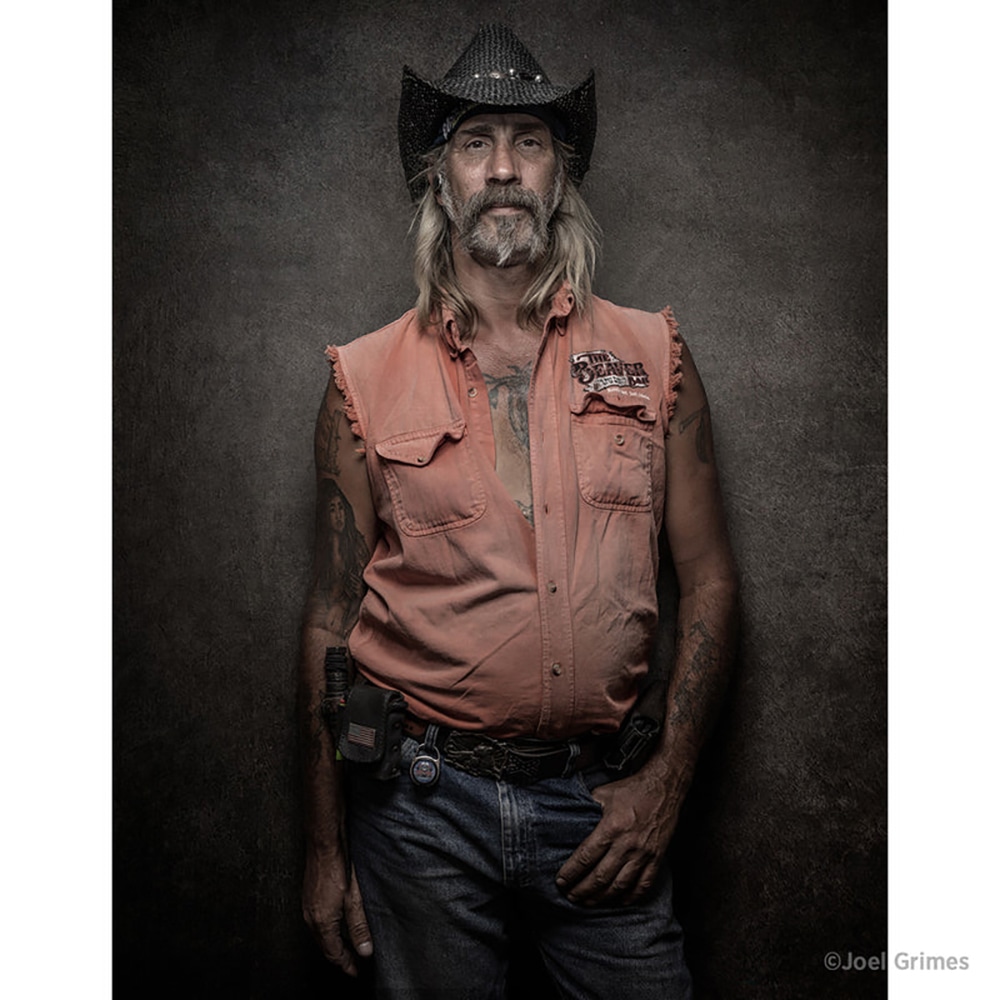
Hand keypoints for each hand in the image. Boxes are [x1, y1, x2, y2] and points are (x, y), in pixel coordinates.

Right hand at [302, 849, 372, 975]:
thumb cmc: (338, 867)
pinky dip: (326, 931)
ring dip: (332, 944)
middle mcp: (311, 918)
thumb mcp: (354, 899)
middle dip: (339, 957)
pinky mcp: (307, 898)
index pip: (334, 953)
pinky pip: (316, 923)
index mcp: (322, 922)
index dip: (346, 964)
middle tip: (351, 963)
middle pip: (325, 947)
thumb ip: (359, 926)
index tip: (355, 971)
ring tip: (346, 947)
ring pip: (319, 936)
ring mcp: (307, 907)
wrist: (323, 844)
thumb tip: (365, 951)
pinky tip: (335, 926)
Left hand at [555, 769, 682, 906]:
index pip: (586, 856)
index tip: (561, 881)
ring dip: (602, 898)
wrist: (664, 788)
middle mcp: (627, 844)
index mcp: (611, 827)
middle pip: (600, 877)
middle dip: (582, 890)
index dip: (571, 872)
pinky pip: (644, 885)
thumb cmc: (632, 789)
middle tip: (570, 896)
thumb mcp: (603, 793)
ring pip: (620, 885)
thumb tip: (570, 820)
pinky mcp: (657, 858)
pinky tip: (619, 901)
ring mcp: (644, 854)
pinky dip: (630, 896)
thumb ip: (586, 808)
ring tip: (588, 902)